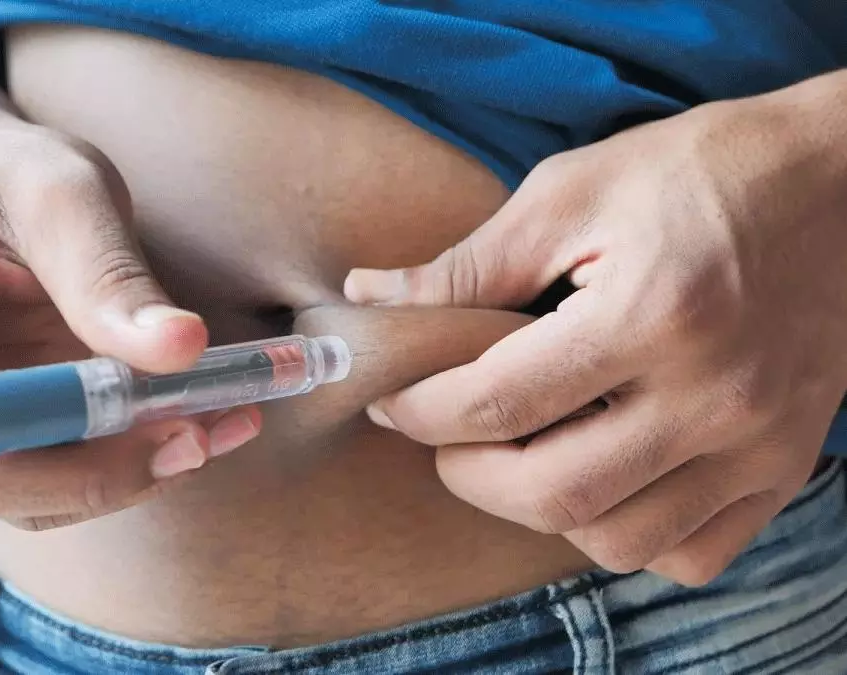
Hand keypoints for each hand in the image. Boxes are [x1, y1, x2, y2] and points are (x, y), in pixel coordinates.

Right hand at [0, 125, 260, 529]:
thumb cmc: (23, 177)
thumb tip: (178, 349)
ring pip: (19, 493)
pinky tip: (209, 425)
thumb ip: (107, 266)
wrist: (33, 199)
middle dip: (64, 473)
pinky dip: (144, 465)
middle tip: (180, 439)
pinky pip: (70, 482)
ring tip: (215, 424)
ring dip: (123, 476)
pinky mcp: (22, 441)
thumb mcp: (66, 189)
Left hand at [345, 84, 846, 584]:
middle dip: (467, 475)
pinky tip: (604, 479)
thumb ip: (468, 264)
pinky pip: (694, 553)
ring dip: (541, 511)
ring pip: (618, 541)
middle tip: (445, 435)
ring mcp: (760, 443)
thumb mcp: (573, 192)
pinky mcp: (787, 465)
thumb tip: (371, 297)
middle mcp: (714, 395)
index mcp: (652, 313)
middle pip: (553, 495)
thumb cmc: (702, 170)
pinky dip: (630, 535)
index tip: (394, 399)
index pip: (500, 403)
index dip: (421, 411)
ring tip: (520, 454)